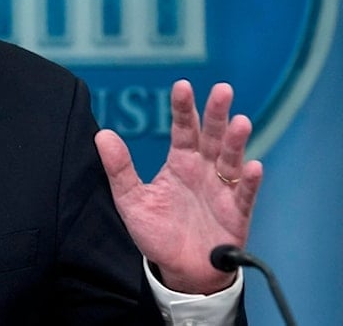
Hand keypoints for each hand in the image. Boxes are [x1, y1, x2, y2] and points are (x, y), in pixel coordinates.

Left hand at [94, 80, 262, 294]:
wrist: (181, 270)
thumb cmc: (157, 233)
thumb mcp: (131, 200)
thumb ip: (119, 169)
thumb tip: (102, 134)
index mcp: (180, 163)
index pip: (183, 129)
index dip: (183, 108)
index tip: (182, 85)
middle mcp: (204, 170)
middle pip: (212, 136)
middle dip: (217, 113)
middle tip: (222, 89)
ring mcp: (223, 190)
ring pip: (231, 159)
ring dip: (237, 142)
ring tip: (241, 122)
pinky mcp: (237, 213)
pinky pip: (245, 195)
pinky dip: (250, 181)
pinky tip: (253, 167)